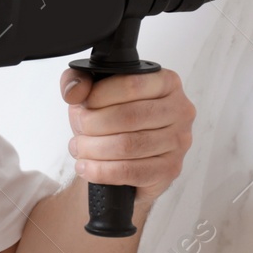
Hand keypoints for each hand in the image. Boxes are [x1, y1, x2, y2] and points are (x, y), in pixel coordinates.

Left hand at [62, 66, 194, 208]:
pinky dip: (102, 171)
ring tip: (79, 149)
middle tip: (79, 130)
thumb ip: (77, 80)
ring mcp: (178, 141)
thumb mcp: (91, 93)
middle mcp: (179, 110)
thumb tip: (73, 91)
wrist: (120, 155)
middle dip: (93, 125)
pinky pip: (132, 172)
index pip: (132, 84)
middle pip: (129, 116)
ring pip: (129, 145)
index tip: (83, 104)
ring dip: (94, 149)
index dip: (100, 95)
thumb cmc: (110, 119)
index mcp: (165, 82)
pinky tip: (87, 168)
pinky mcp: (170, 169)